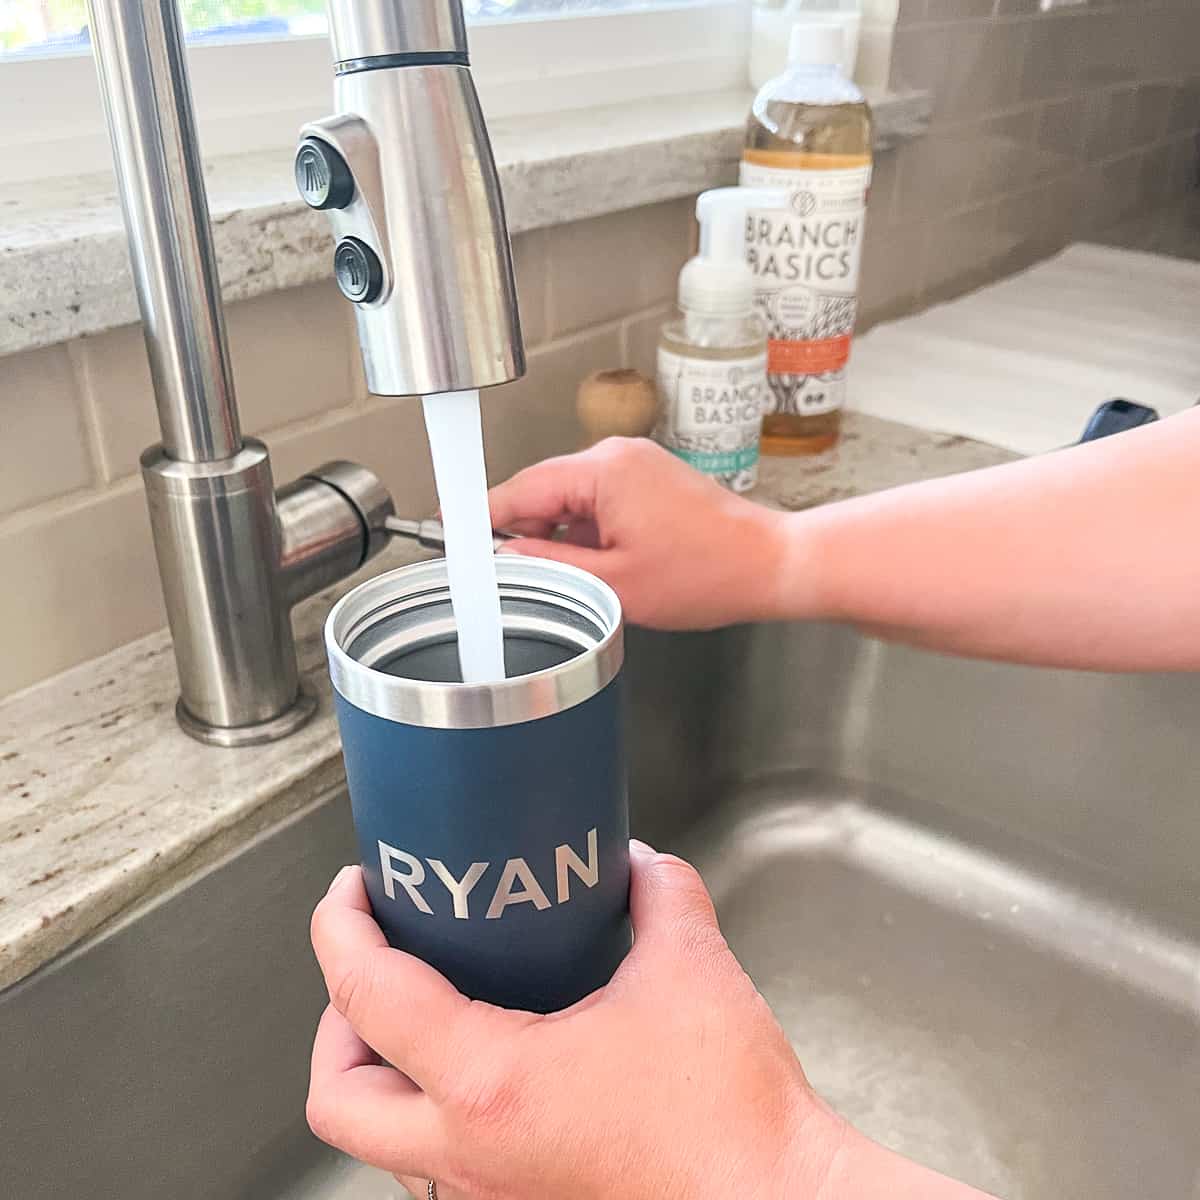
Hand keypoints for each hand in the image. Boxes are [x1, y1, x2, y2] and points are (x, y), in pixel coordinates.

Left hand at [307, 843, 844, 1199]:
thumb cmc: (730, 1110)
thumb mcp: (691, 967)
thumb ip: (658, 893)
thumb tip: (636, 864)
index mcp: (490, 1084)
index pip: (369, 996)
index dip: (342, 928)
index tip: (352, 891)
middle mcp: (471, 1155)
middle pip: (337, 1099)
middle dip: (336, 1022)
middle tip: (373, 963)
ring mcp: (491, 1196)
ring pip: (380, 1146)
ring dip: (380, 1074)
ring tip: (419, 1013)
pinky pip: (434, 1169)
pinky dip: (429, 1114)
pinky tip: (483, 1073)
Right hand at [488, 438, 800, 629]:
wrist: (768, 565)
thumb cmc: (708, 574)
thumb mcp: (614, 584)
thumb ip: (549, 567)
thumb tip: (506, 558)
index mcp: (604, 471)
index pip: (521, 488)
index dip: (484, 515)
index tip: (455, 532)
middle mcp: (617, 456)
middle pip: (542, 489)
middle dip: (525, 532)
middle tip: (514, 576)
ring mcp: (635, 464)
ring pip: (569, 498)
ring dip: (560, 536)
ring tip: (577, 578)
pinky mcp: (649, 478)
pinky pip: (597, 500)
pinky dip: (587, 531)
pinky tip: (600, 565)